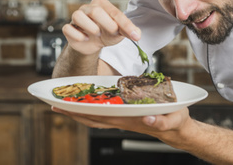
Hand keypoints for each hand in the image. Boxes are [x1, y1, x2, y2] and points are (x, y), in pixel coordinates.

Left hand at [51, 106, 190, 141]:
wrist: (178, 129)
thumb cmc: (176, 122)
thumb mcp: (173, 120)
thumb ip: (162, 122)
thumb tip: (148, 120)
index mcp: (129, 119)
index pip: (100, 116)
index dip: (82, 111)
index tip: (65, 106)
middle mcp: (122, 120)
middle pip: (92, 117)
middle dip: (73, 111)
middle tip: (54, 104)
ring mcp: (123, 118)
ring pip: (96, 116)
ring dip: (79, 111)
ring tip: (64, 103)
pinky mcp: (126, 115)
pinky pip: (104, 113)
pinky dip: (92, 109)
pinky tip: (87, 103)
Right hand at [62, 0, 140, 54]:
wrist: (93, 44)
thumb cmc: (107, 32)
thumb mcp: (120, 31)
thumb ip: (129, 31)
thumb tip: (137, 34)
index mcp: (101, 4)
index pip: (114, 12)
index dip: (125, 25)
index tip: (134, 36)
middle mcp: (87, 7)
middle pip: (95, 11)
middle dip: (107, 24)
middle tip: (113, 32)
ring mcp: (76, 16)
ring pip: (77, 16)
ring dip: (91, 28)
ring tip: (97, 34)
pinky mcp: (68, 28)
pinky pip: (68, 28)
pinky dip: (78, 36)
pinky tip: (85, 39)